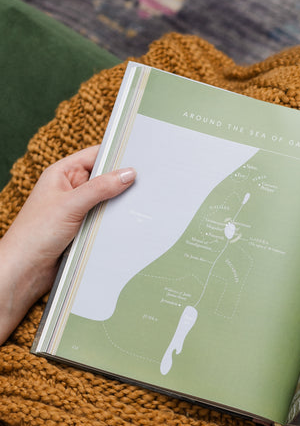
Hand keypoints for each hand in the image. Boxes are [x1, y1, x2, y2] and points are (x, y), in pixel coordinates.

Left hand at [0, 145, 135, 343]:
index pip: (95, 155)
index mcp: (62, 174)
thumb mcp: (71, 205)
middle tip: (147, 182)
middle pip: (104, 178)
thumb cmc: (36, 233)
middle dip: (122, 182)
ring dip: (120, 204)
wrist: (27, 269)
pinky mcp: (84, 228)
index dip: (116, 155)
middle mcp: (70, 189)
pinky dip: (116, 221)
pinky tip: (129, 222)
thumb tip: (128, 174)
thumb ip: (100, 188)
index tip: (140, 157)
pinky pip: (106, 219)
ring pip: (107, 200)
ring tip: (141, 203)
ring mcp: (78, 209)